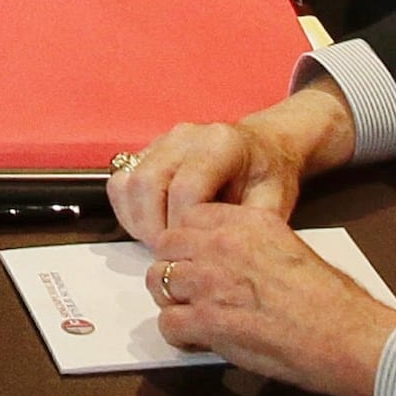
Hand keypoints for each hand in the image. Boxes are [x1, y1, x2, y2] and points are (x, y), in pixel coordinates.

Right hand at [106, 83, 355, 240]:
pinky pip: (121, 181)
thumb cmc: (270, 176)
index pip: (185, 189)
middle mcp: (185, 136)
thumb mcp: (274, 203)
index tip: (193, 251)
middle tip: (172, 254)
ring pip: (128, 182)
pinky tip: (150, 226)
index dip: (183, 227)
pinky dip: (128, 210)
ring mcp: (162, 141)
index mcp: (220, 144)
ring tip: (163, 243)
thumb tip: (217, 258)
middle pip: (147, 183)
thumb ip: (246, 227)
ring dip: (138, 221)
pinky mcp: (147, 151)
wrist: (265, 147)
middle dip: (154, 227)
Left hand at [141, 204, 395, 395]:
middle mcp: (221, 244)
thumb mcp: (291, 246)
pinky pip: (167, 323)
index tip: (194, 257)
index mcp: (245, 221)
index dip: (188, 241)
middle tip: (187, 289)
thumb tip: (234, 258)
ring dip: (171, 300)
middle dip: (172, 267)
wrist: (345, 334)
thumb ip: (253, 245)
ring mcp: (210, 281)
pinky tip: (196, 340)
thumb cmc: (331, 298)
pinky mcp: (207, 321)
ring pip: (158, 281)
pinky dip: (178, 335)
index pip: (189, 216)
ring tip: (190, 315)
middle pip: (167, 246)